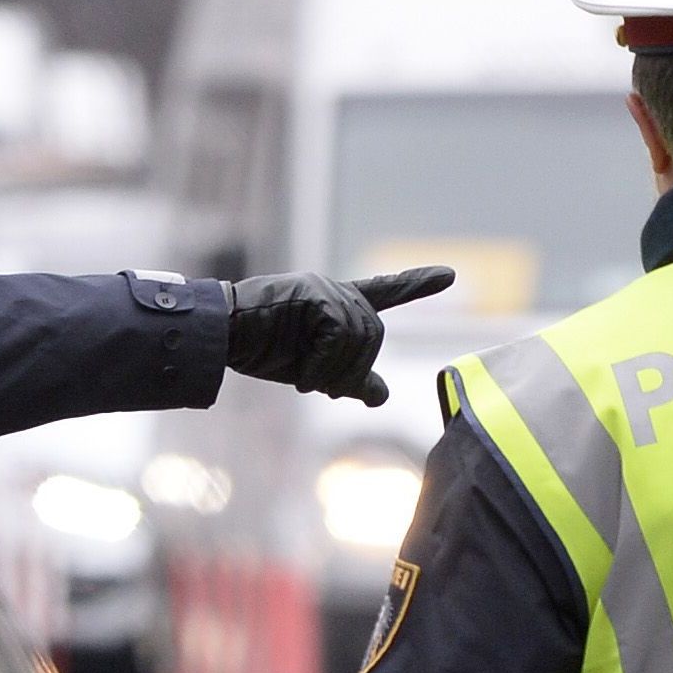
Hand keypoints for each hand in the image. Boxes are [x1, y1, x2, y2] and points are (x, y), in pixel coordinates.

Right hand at [225, 265, 456, 405]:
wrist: (223, 336)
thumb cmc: (262, 350)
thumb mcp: (312, 369)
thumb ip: (349, 378)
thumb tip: (382, 397)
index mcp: (340, 303)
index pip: (387, 291)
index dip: (417, 284)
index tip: (449, 275)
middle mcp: (338, 292)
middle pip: (375, 335)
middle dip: (353, 371)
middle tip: (319, 388)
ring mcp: (326, 291)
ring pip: (358, 338)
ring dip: (333, 373)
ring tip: (305, 382)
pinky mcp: (314, 296)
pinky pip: (336, 336)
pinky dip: (321, 365)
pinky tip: (302, 377)